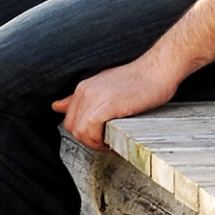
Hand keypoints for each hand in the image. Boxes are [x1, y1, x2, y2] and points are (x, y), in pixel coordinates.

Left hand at [54, 51, 187, 147]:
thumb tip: (56, 106)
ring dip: (95, 143)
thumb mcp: (105, 87)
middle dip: (88, 140)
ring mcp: (94, 97)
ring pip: (80, 132)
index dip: (84, 133)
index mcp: (83, 88)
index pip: (70, 120)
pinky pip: (91, 130)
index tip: (100, 136)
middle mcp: (85, 90)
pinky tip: (113, 140)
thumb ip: (81, 98)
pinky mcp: (107, 105)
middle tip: (106, 142)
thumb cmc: (139, 81)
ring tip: (110, 142)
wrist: (158, 70)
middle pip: (72, 128)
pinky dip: (100, 141)